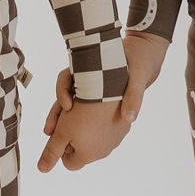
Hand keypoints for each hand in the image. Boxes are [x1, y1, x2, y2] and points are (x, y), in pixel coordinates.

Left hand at [37, 99, 129, 172]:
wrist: (108, 90)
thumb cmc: (84, 112)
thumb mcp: (61, 132)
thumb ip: (51, 152)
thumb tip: (42, 169)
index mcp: (88, 155)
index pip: (69, 162)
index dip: (62, 148)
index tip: (62, 133)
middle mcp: (104, 150)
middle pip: (81, 148)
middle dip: (72, 134)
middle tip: (68, 117)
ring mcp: (115, 138)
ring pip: (94, 136)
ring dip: (85, 126)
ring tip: (80, 109)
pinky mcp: (123, 125)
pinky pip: (108, 126)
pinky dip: (100, 119)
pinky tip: (96, 108)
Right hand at [42, 30, 169, 138]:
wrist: (143, 59)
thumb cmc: (139, 63)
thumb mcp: (138, 77)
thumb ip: (133, 96)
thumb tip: (130, 119)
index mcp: (89, 66)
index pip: (67, 77)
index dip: (63, 91)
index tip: (68, 106)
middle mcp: (84, 76)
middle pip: (63, 93)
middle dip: (56, 112)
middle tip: (50, 130)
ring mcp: (87, 87)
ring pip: (68, 103)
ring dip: (60, 119)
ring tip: (53, 135)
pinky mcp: (93, 96)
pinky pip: (78, 109)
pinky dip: (74, 121)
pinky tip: (73, 137)